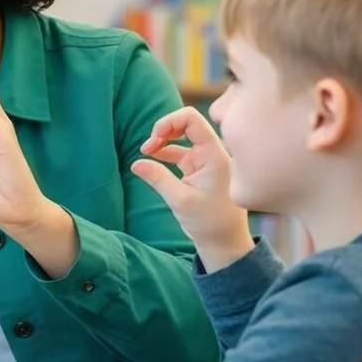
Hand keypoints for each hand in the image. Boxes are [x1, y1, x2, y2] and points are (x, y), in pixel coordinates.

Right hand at [130, 106, 253, 271]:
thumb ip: (158, 179)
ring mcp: (205, 160)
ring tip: (145, 155)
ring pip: (180, 138)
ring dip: (161, 143)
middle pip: (185, 124)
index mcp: (214, 154)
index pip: (191, 119)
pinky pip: (179, 153)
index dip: (168, 122)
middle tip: (145, 149)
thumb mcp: (180, 200)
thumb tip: (135, 163)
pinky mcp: (199, 170)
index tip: (153, 141)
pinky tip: (151, 163)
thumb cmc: (210, 222)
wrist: (225, 242)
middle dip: (162, 131)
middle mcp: (211, 152)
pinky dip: (164, 154)